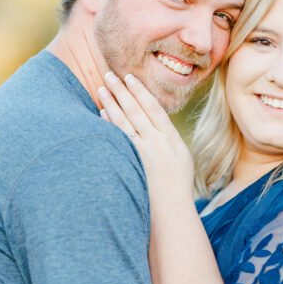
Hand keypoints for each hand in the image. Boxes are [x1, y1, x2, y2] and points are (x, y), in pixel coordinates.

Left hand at [98, 71, 194, 198]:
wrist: (170, 208)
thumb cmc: (177, 182)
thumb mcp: (180, 155)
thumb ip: (167, 137)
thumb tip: (154, 120)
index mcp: (171, 138)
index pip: (153, 108)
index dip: (140, 91)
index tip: (130, 77)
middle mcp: (156, 143)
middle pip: (136, 110)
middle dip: (122, 90)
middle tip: (109, 75)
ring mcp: (143, 153)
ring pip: (124, 122)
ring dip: (112, 103)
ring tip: (101, 88)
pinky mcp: (131, 163)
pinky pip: (118, 139)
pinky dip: (109, 124)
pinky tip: (101, 113)